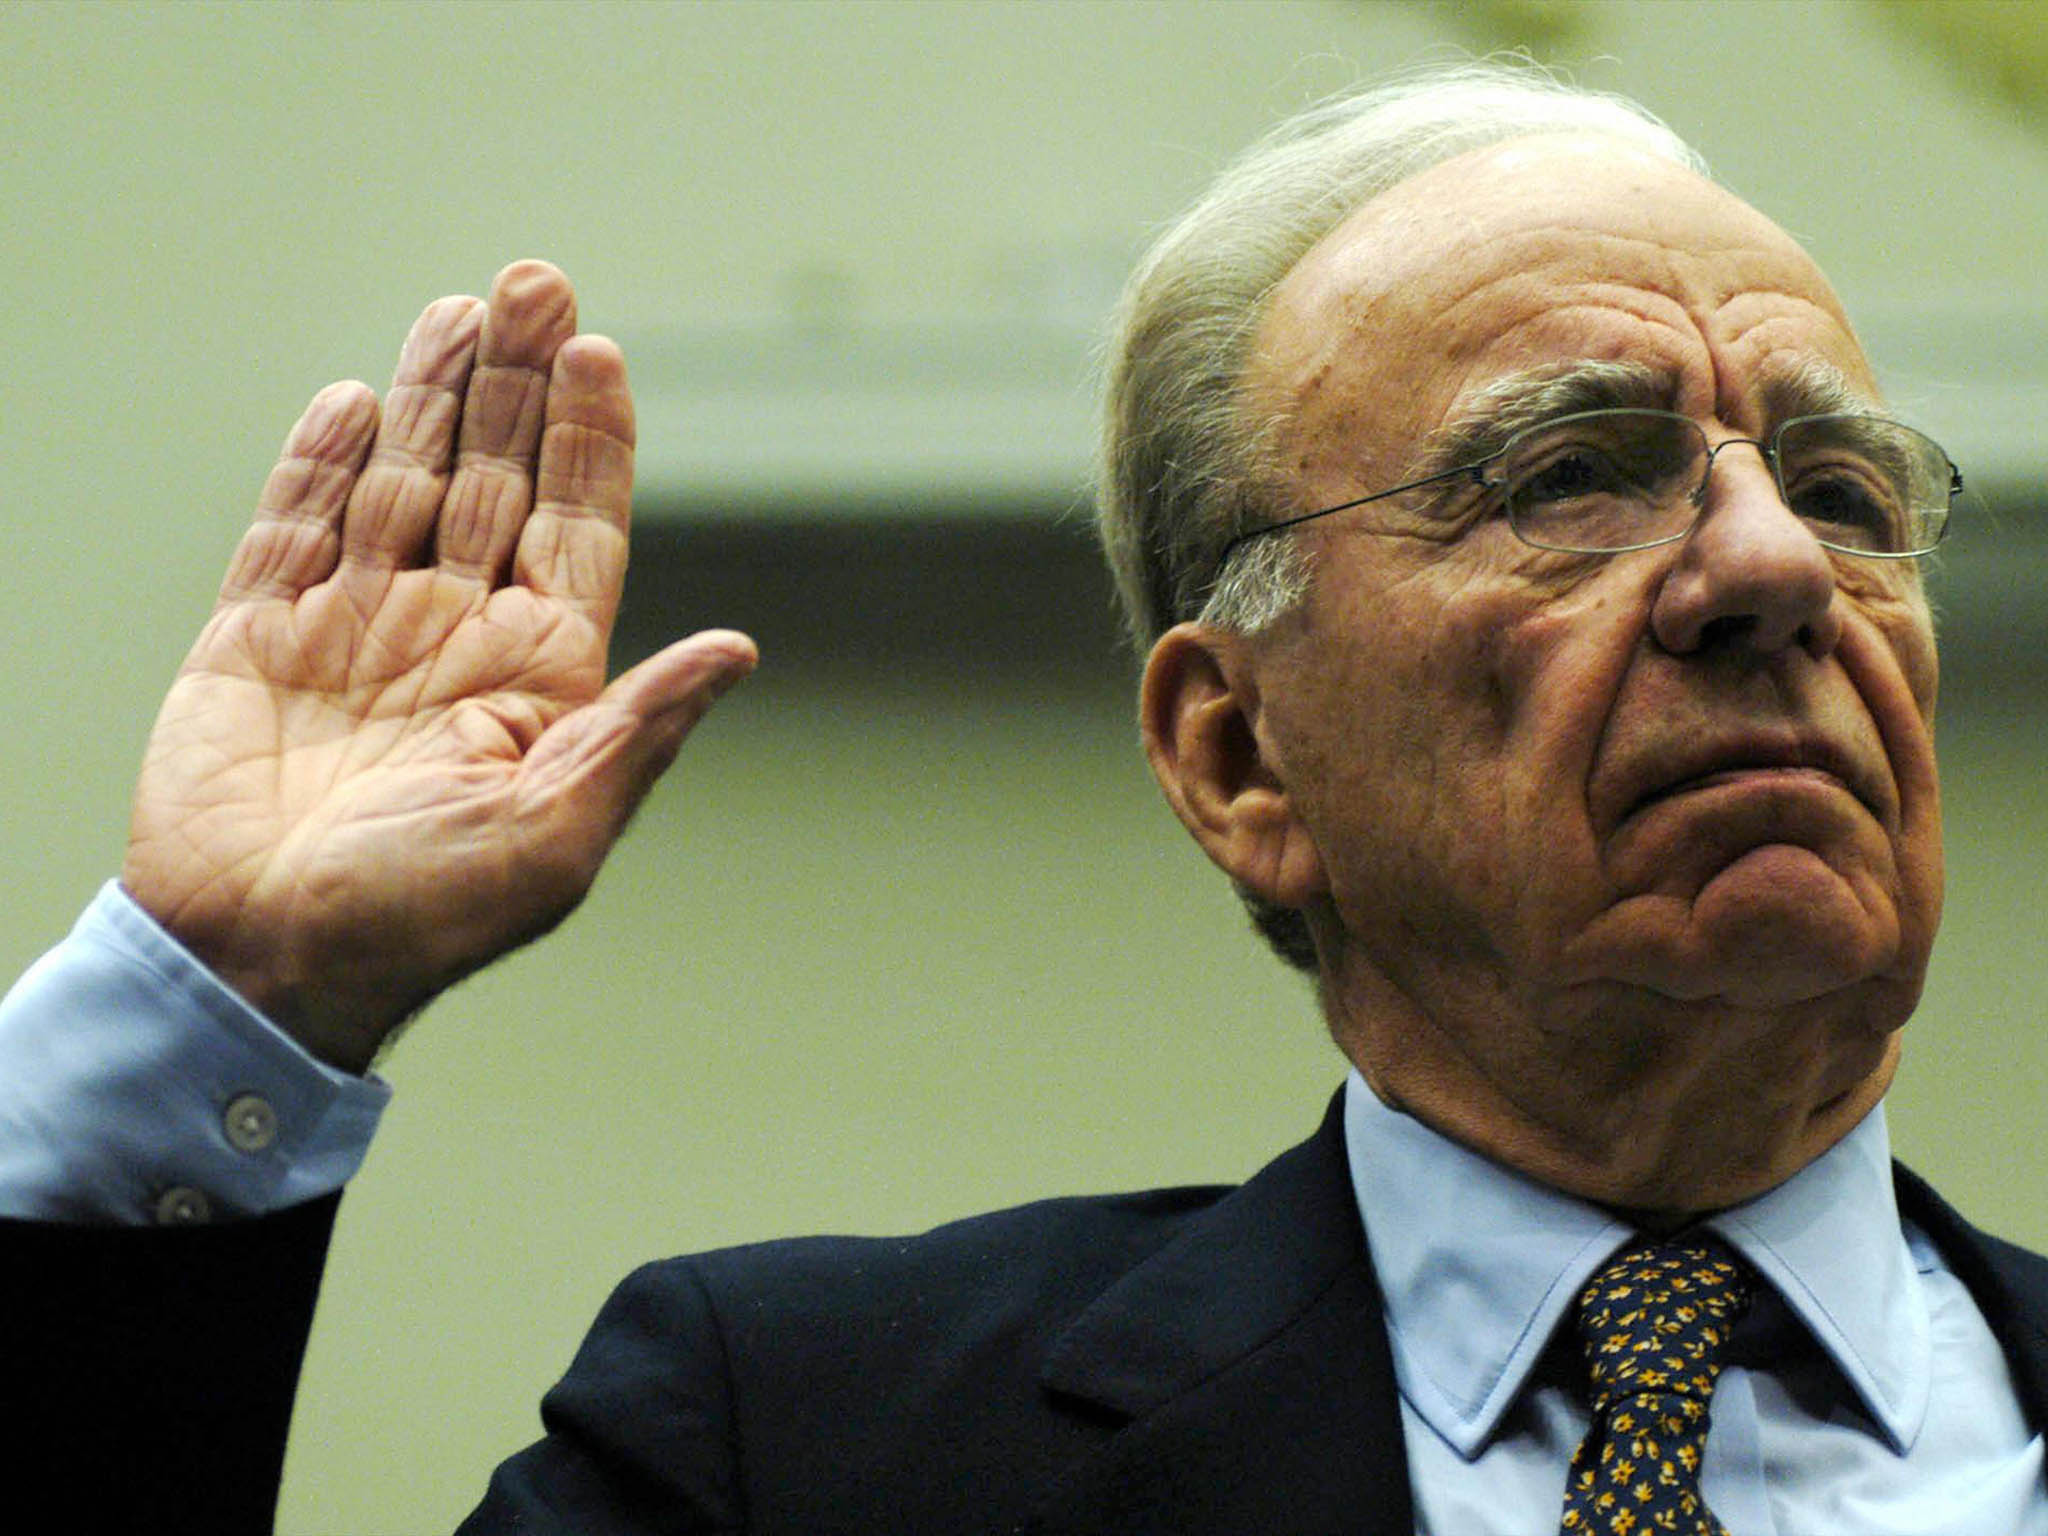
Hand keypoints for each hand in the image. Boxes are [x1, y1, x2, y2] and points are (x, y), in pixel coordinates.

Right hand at [123, 261, 755, 1071]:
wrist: (258, 971)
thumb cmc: (420, 923)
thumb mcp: (556, 832)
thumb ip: (639, 728)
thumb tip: (741, 649)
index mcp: (537, 679)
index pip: (576, 529)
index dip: (589, 440)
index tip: (598, 351)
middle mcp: (455, 638)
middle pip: (494, 479)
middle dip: (515, 383)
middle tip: (534, 280)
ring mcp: (357, 630)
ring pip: (400, 482)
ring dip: (429, 394)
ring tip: (461, 307)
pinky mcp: (259, 638)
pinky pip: (292, 529)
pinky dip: (319, 463)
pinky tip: (352, 398)